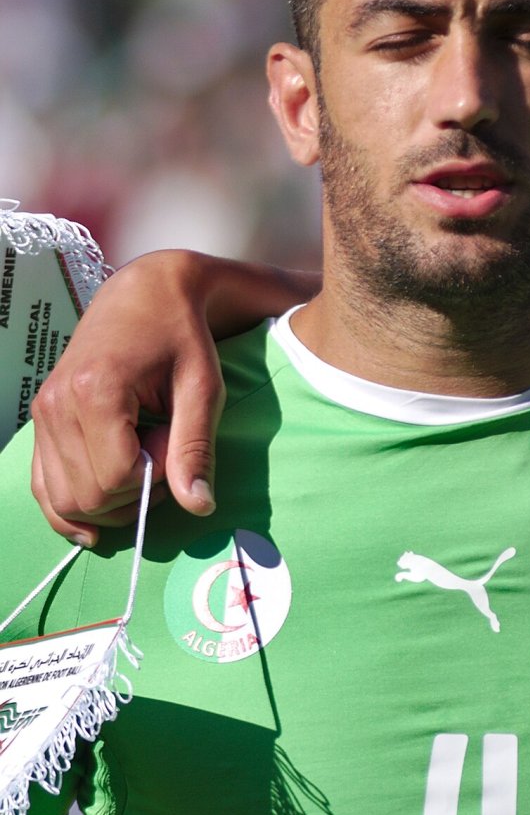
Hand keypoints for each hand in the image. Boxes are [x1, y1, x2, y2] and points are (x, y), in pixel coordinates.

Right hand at [30, 251, 319, 543]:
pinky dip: (70, 509)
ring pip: (65, 499)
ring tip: (139, 458)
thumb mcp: (202, 388)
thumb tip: (200, 507)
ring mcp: (43, 412)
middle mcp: (58, 404)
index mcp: (96, 390)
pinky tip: (98, 520)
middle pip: (88, 495)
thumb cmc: (181, 335)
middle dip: (133, 493)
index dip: (155, 476)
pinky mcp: (41, 419)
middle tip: (160, 450)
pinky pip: (43, 486)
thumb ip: (195, 447)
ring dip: (110, 500)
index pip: (117, 477)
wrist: (146, 294)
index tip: (173, 441)